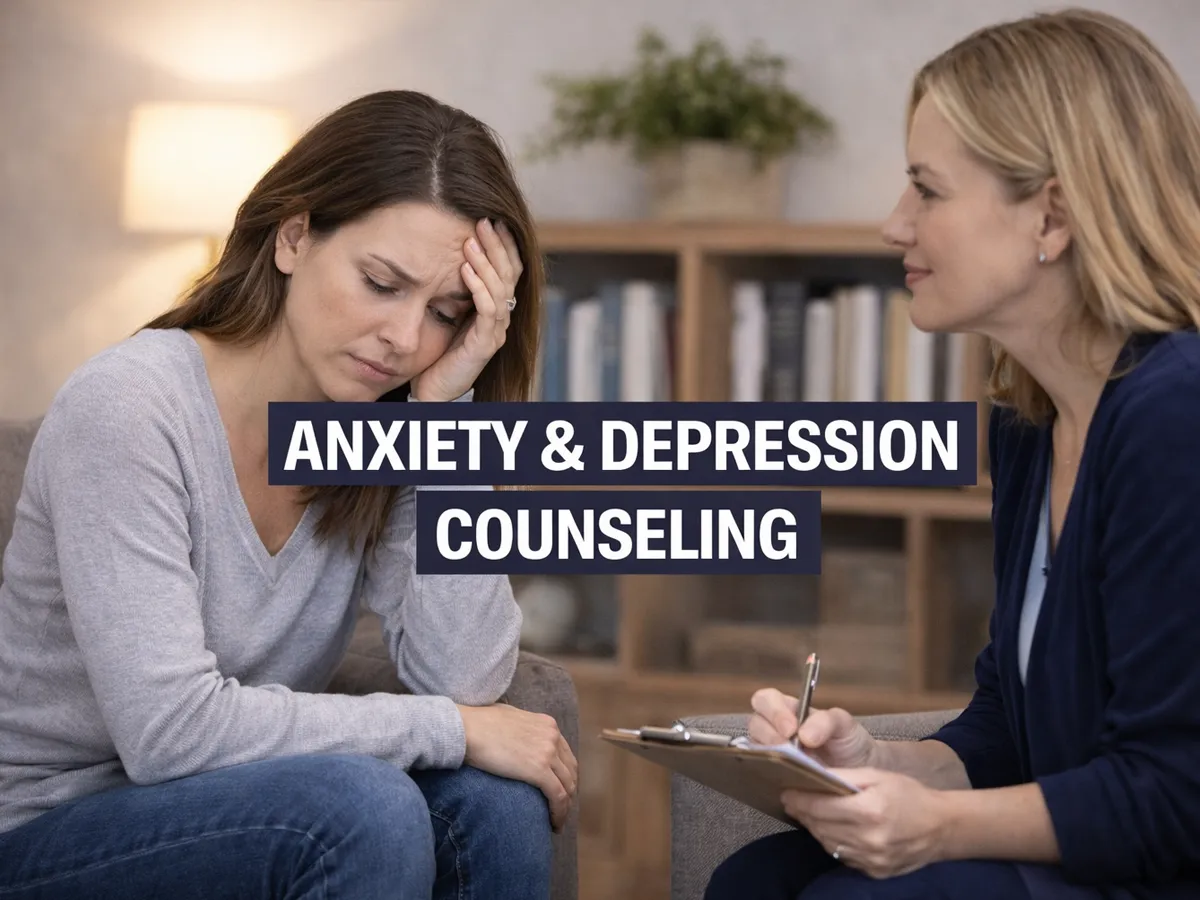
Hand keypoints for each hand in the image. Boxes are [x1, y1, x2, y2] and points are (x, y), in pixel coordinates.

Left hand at [410, 218, 522, 401]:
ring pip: (500, 289)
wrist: (432, 389)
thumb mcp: (448, 312)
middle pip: (510, 275)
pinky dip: (479, 288)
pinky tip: (466, 269)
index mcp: (495, 309)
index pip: (510, 270)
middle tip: (483, 221)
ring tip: (471, 241)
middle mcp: (501, 319)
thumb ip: (456, 288)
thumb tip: (450, 254)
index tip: (493, 219)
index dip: (505, 245)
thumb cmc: (438, 351)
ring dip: (486, 263)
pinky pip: (488, 311)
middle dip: (497, 246)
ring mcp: (495, 332)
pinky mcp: (485, 345)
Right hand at [457, 703, 577, 831]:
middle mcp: (552, 737)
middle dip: (568, 794)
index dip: (565, 777)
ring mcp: (548, 752)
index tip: (559, 792)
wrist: (466, 728)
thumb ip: (522, 728)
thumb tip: (518, 740)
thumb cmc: (478, 723)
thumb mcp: (509, 717)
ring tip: (557, 822)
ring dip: (565, 808)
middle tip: (559, 811)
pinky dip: (559, 813)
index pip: (565, 755)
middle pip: (570, 772)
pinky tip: (554, 825)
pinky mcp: (539, 769)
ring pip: (567, 787)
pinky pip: (558, 797)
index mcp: (547, 725)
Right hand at [749, 688, 877, 768]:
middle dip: (770, 735)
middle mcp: (775, 730)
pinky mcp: (775, 776)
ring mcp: (772, 754)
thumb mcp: (844, 724)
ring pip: (754, 749)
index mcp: (788, 710)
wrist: (861, 774)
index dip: (773, 711)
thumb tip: (803, 735)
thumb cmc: (849, 743)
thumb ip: (825, 721)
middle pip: (755, 724)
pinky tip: (787, 778)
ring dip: (770, 756)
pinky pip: (762, 773)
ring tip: (791, 764)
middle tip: (790, 748)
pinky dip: (770, 774)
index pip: (765, 700)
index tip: (791, 728)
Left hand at [782, 768, 949, 878]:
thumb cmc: (909, 795)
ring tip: (810, 813)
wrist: (941, 828)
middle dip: (803, 812)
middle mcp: (869, 839)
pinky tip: (832, 828)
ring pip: (828, 843)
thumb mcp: (878, 776)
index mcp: (870, 810)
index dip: (798, 799)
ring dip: (815, 827)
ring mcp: (871, 859)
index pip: (819, 807)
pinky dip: (833, 841)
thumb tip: (813, 776)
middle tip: (793, 800)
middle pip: (820, 826)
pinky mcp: (874, 871)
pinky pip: (842, 855)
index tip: (786, 792)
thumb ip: (844, 776)